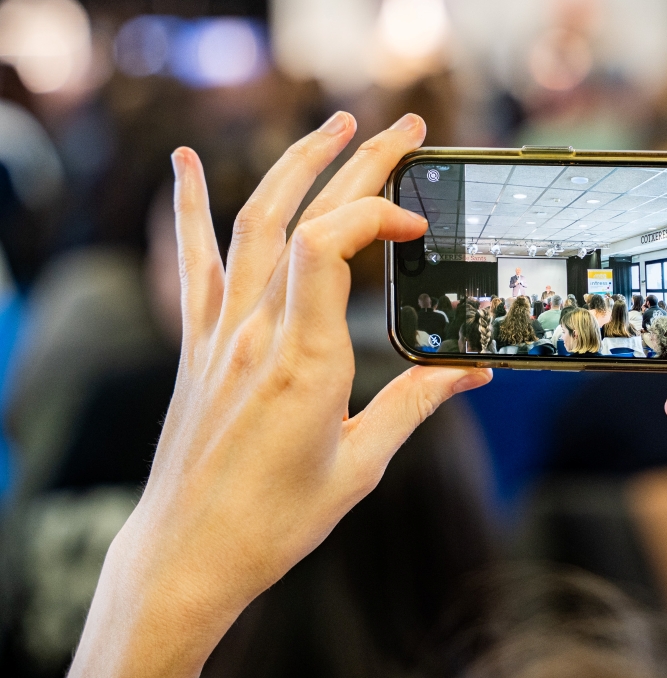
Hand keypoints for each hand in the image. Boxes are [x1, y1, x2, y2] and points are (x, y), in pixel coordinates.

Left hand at [68, 113, 490, 677]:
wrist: (188, 553)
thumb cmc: (276, 519)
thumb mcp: (362, 465)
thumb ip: (416, 405)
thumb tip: (473, 372)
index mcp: (305, 360)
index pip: (330, 244)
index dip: (378, 213)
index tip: (420, 225)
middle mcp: (257, 332)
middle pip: (303, 215)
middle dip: (359, 162)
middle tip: (406, 128)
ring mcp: (221, 331)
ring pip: (253, 222)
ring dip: (296, 164)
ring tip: (337, 124)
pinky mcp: (198, 343)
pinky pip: (192, 261)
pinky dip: (186, 205)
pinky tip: (183, 161)